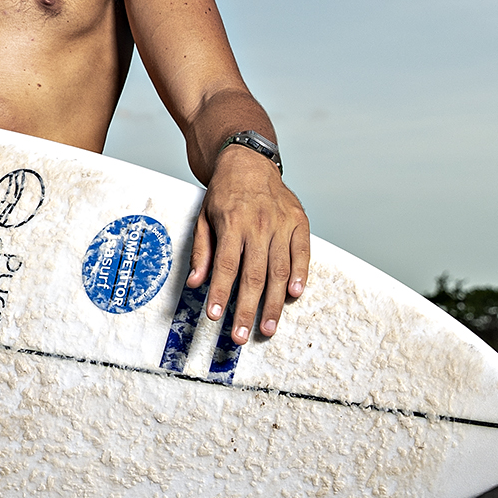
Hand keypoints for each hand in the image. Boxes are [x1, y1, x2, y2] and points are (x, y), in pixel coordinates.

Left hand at [188, 146, 310, 344]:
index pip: (225, 265)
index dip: (221, 293)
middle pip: (254, 275)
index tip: (216, 316)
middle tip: (241, 335)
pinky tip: (294, 295)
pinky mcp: (299, 222)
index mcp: (231, 223)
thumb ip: (201, 251)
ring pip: (280, 270)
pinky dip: (301, 275)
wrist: (248, 162)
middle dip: (247, 309)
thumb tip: (195, 283)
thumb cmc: (223, 194)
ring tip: (268, 328)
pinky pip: (302, 253)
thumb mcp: (203, 217)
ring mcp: (281, 223)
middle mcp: (258, 225)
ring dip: (274, 303)